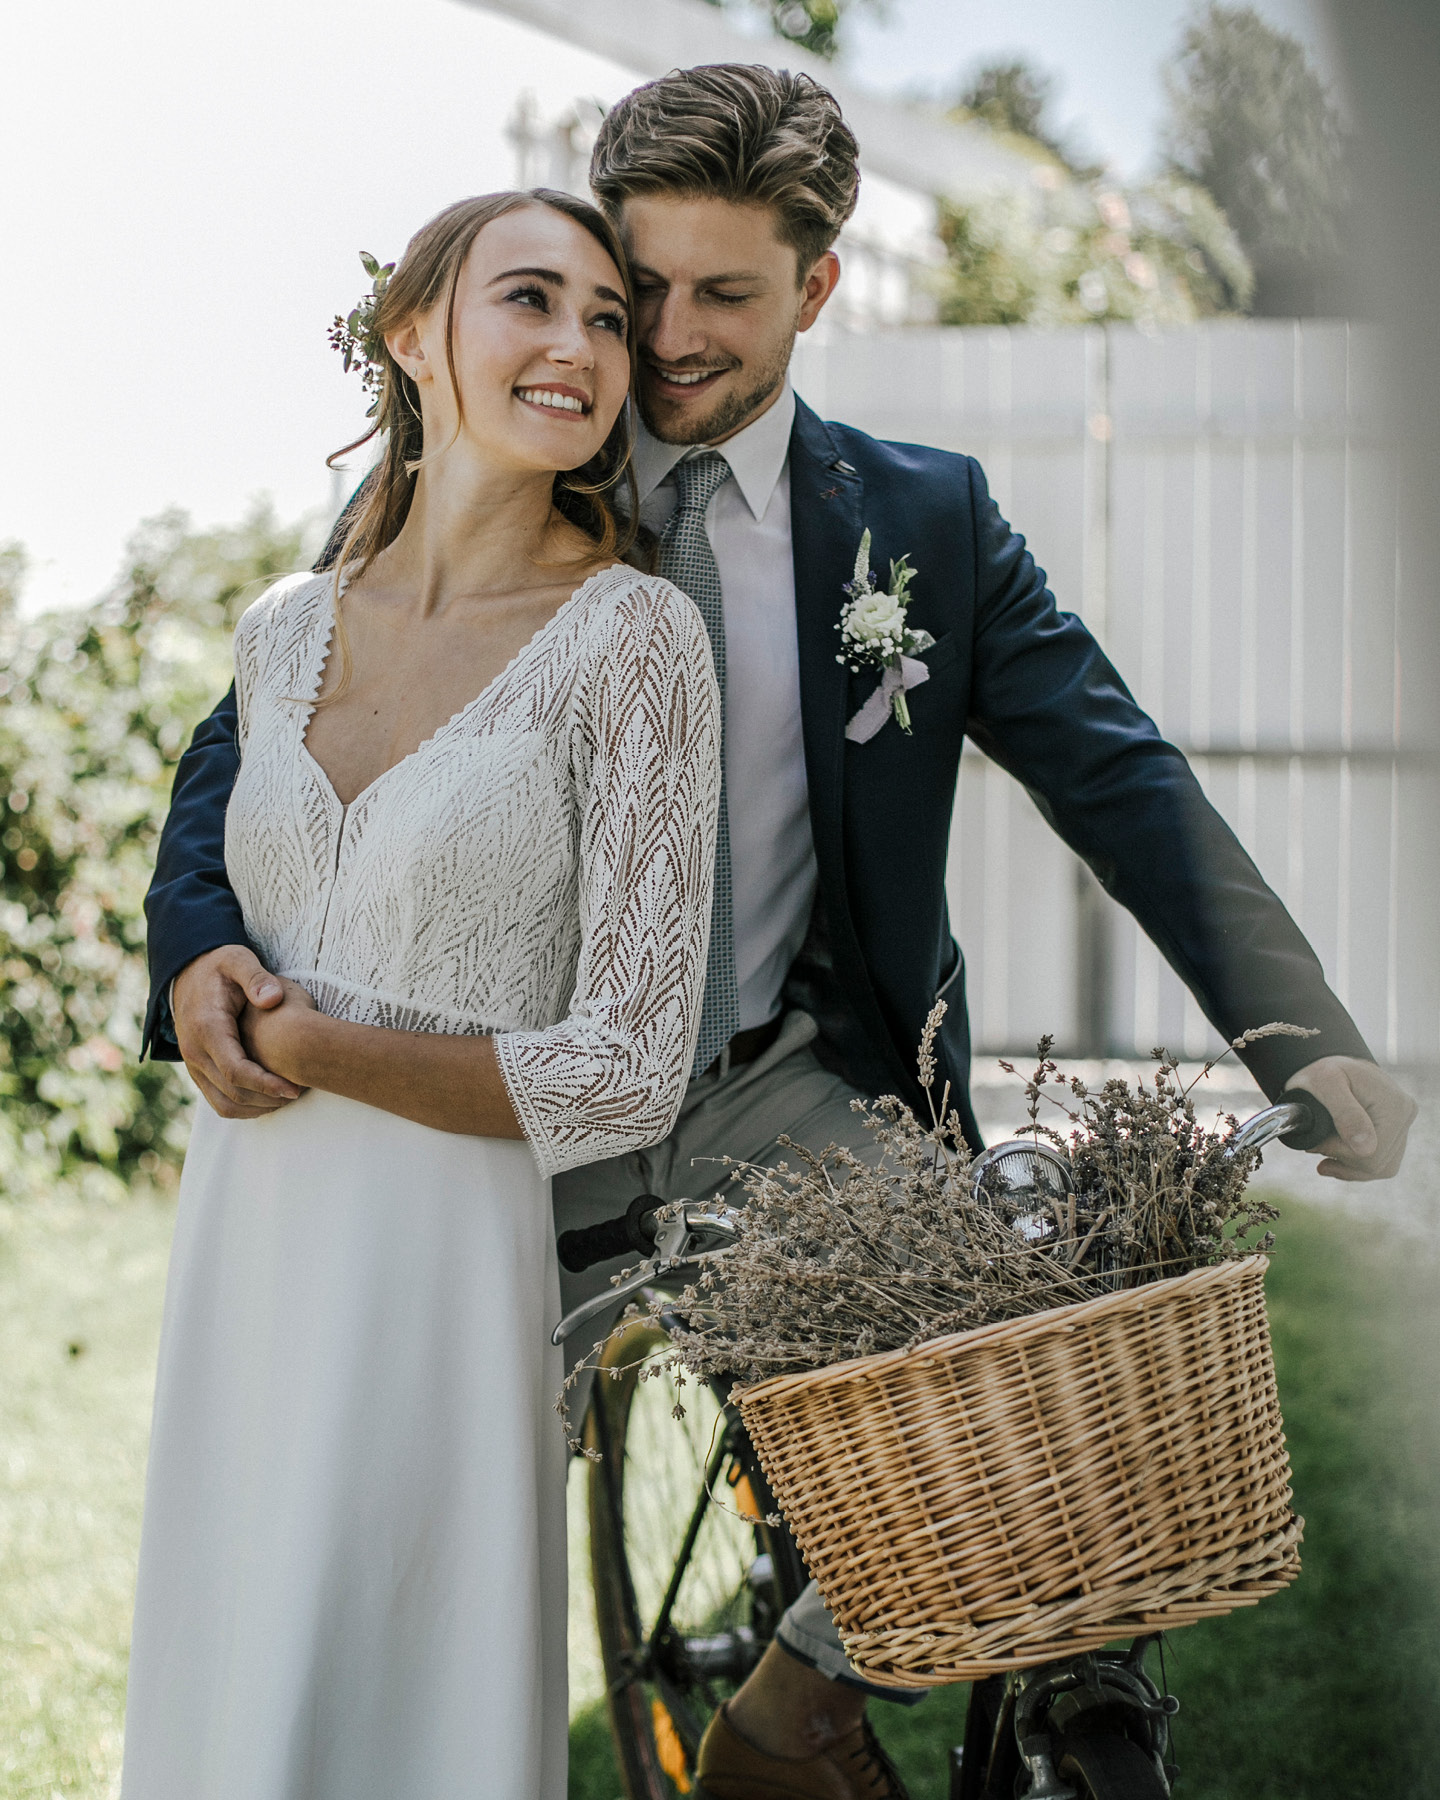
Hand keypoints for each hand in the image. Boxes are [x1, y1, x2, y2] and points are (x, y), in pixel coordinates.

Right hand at [173, 945, 304, 1119]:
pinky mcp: (197, 1071)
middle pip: (232, 1092)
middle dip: (268, 1098)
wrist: (188, 973)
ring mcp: (193, 1064)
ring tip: (289, 1098)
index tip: (295, 1088)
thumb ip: (256, 977)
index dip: (266, 1084)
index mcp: (206, 1027)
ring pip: (224, 1104)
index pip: (236, 1070)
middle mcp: (194, 1051)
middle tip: (300, 1093)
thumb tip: (273, 999)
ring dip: (259, 1108)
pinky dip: (245, 1107)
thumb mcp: (238, 960)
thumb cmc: (220, 967)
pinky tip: (271, 1098)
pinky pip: (218, 1101)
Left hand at [1285, 1056, 1416, 1180]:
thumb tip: (1366, 1148)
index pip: (1372, 1153)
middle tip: (1315, 1147)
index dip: (1339, 1154)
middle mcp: (1406, 1115)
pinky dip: (1358, 1166)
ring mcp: (1404, 1125)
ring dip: (1350, 1167)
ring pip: (1382, 1167)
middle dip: (1343, 1161)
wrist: (1328, 1065)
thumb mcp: (1325, 1084)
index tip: (1315, 1143)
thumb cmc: (1322, 1071)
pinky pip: (1383, 1163)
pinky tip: (1336, 1160)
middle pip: (1378, 1163)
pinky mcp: (1396, 1132)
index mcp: (1394, 1105)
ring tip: (1324, 1158)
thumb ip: (1344, 1113)